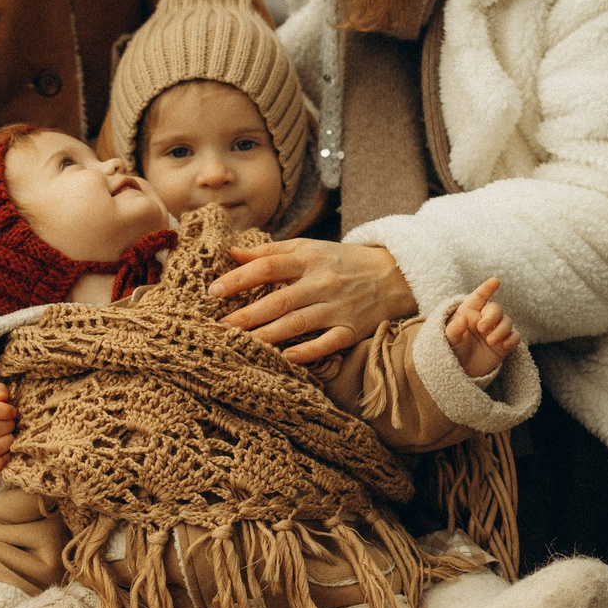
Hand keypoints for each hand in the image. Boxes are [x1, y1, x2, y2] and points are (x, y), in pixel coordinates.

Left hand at [210, 239, 417, 365]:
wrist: (394, 274)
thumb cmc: (342, 261)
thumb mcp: (309, 248)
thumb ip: (271, 252)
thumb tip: (232, 254)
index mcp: (309, 259)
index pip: (269, 266)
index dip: (240, 278)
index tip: (214, 291)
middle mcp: (322, 283)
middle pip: (279, 300)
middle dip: (248, 314)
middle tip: (220, 326)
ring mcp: (338, 307)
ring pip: (298, 323)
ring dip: (268, 335)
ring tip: (241, 343)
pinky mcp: (352, 330)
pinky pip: (328, 343)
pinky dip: (309, 351)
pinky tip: (286, 358)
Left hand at [446, 277, 519, 378]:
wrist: (462, 369)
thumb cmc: (453, 350)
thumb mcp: (449, 340)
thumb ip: (454, 330)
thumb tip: (462, 320)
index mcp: (469, 311)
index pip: (479, 296)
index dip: (487, 288)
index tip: (496, 281)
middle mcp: (484, 318)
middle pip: (496, 308)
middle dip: (492, 316)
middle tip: (482, 329)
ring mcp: (496, 330)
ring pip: (507, 322)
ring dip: (501, 330)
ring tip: (490, 341)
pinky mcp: (504, 343)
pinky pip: (515, 336)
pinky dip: (512, 339)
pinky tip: (504, 346)